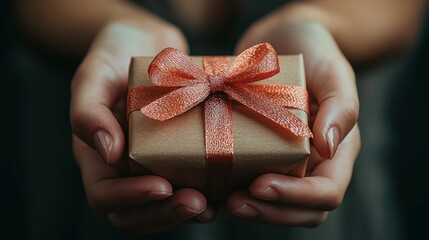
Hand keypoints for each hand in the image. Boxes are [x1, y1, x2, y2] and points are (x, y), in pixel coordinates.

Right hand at [70, 19, 214, 233]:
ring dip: (189, 212)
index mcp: (98, 156)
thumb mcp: (95, 75)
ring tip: (215, 204)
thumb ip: (88, 112)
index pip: (104, 195)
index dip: (131, 199)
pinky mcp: (180, 154)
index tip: (162, 186)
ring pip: (165, 206)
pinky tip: (226, 189)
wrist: (148, 42)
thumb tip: (109, 153)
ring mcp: (154, 164)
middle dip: (166, 214)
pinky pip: (190, 183)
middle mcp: (126, 168)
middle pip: (137, 213)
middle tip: (199, 203)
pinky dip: (208, 192)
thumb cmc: (115, 55)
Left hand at [226, 12, 359, 225]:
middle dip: (268, 212)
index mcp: (336, 150)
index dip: (296, 197)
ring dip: (248, 209)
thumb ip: (341, 106)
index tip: (260, 184)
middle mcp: (312, 163)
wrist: (282, 38)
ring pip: (274, 204)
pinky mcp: (260, 153)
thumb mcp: (332, 70)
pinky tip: (210, 187)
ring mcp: (285, 161)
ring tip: (219, 201)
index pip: (327, 192)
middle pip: (300, 210)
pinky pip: (249, 183)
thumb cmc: (313, 50)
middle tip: (232, 202)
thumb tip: (328, 146)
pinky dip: (231, 191)